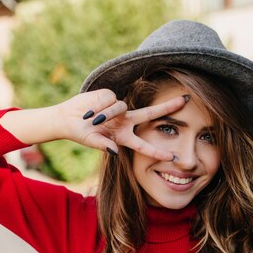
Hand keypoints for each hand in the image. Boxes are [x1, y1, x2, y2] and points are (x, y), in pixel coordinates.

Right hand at [56, 89, 186, 160]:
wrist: (67, 119)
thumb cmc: (80, 133)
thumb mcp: (92, 142)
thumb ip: (104, 146)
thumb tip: (114, 151)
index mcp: (123, 136)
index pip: (143, 145)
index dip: (157, 152)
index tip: (172, 157)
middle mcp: (125, 121)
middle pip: (150, 114)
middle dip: (167, 107)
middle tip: (184, 101)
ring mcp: (119, 108)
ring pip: (120, 107)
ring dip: (104, 114)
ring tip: (90, 119)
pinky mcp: (110, 95)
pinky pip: (109, 99)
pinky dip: (98, 106)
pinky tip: (88, 111)